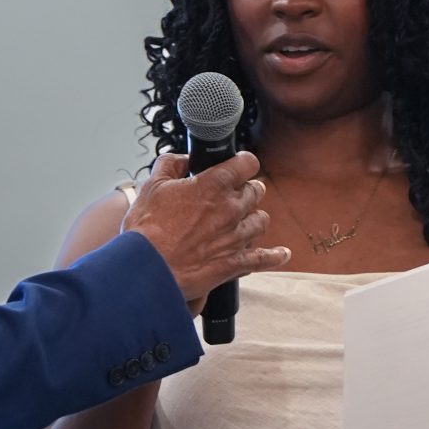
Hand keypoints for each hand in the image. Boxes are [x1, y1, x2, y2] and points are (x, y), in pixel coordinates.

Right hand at [122, 151, 291, 306]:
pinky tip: (281, 254)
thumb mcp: (152, 186)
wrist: (148, 269)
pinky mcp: (235, 262)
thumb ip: (171, 165)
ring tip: (246, 220)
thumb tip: (183, 159)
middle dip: (247, 190)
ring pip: (261, 220)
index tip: (240, 165)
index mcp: (214, 185)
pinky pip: (264, 258)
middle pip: (256, 191)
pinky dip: (275, 256)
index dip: (243, 162)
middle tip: (238, 194)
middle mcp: (231, 208)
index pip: (246, 163)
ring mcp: (236, 237)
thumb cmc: (147, 230)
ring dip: (254, 218)